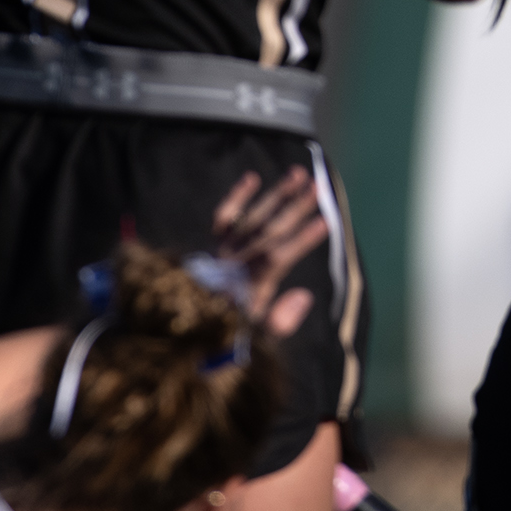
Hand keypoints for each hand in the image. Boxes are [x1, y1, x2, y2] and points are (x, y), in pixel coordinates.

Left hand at [209, 167, 326, 336]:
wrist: (186, 325)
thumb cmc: (228, 331)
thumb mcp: (257, 336)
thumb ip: (280, 321)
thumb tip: (305, 295)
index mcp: (248, 287)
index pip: (277, 258)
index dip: (301, 241)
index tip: (324, 222)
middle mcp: (235, 264)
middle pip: (268, 231)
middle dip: (295, 208)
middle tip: (318, 186)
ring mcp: (223, 251)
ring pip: (252, 218)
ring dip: (276, 195)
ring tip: (298, 173)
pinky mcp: (214, 244)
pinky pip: (223, 217)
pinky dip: (236, 197)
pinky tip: (253, 177)